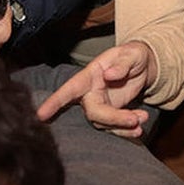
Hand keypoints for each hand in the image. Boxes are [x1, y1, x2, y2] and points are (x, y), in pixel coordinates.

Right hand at [37, 41, 154, 137]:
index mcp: (90, 75)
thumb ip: (122, 64)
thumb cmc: (133, 55)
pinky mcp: (111, 114)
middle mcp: (91, 92)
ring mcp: (101, 105)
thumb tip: (108, 75)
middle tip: (134, 119)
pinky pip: (114, 127)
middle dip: (113, 119)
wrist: (144, 65)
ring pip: (104, 123)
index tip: (40, 115)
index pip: (70, 88)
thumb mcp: (132, 54)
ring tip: (142, 120)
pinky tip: (140, 127)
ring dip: (123, 126)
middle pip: (93, 112)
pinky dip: (127, 130)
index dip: (55, 101)